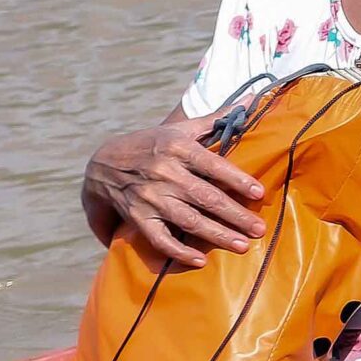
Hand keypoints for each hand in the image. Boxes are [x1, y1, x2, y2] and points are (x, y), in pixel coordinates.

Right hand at [81, 117, 265, 267]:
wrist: (101, 164)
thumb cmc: (152, 144)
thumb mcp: (179, 128)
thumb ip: (216, 118)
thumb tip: (251, 100)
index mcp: (178, 148)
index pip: (213, 165)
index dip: (237, 180)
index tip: (259, 193)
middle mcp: (164, 173)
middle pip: (205, 198)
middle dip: (235, 216)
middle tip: (259, 229)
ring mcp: (150, 197)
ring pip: (188, 220)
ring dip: (216, 235)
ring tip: (242, 246)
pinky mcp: (137, 217)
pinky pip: (159, 238)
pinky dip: (178, 251)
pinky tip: (200, 260)